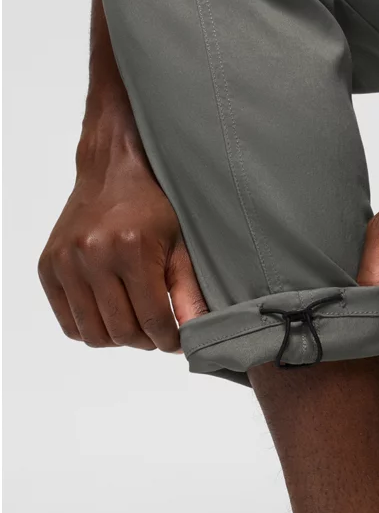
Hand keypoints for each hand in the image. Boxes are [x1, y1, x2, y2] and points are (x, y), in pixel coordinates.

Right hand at [39, 130, 206, 350]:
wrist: (111, 170)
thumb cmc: (152, 205)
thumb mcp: (181, 245)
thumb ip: (190, 293)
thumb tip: (196, 336)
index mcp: (132, 249)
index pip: (153, 321)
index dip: (169, 341)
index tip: (176, 342)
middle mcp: (94, 255)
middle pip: (122, 332)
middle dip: (146, 341)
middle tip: (157, 331)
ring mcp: (66, 262)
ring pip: (94, 335)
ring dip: (118, 338)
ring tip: (134, 322)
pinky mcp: (48, 267)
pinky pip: (69, 323)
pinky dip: (91, 328)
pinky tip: (110, 312)